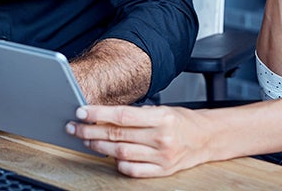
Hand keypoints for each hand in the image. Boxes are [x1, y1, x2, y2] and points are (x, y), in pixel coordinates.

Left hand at [66, 104, 209, 177]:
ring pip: (121, 153)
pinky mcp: (162, 171)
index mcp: (162, 117)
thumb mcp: (162, 109)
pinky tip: (110, 157)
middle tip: (74, 127)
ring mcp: (162, 157)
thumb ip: (136, 114)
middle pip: (117, 135)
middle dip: (91, 131)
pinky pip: (133, 171)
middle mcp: (162, 137)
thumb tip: (104, 115)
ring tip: (87, 140)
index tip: (81, 112)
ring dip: (99, 147)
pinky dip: (118, 164)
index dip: (98, 113)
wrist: (207, 139)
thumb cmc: (182, 121)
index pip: (122, 115)